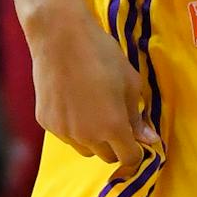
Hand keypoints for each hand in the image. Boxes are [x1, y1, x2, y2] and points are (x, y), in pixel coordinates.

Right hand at [26, 3, 160, 177]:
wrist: (60, 38)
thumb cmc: (102, 54)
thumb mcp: (130, 82)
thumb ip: (138, 116)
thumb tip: (150, 139)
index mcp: (113, 127)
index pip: (129, 158)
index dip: (137, 152)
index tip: (138, 141)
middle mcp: (87, 136)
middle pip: (107, 156)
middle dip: (116, 144)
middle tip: (117, 117)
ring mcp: (64, 132)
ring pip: (85, 148)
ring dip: (94, 138)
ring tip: (95, 106)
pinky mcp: (46, 123)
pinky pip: (66, 135)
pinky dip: (74, 126)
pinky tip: (75, 100)